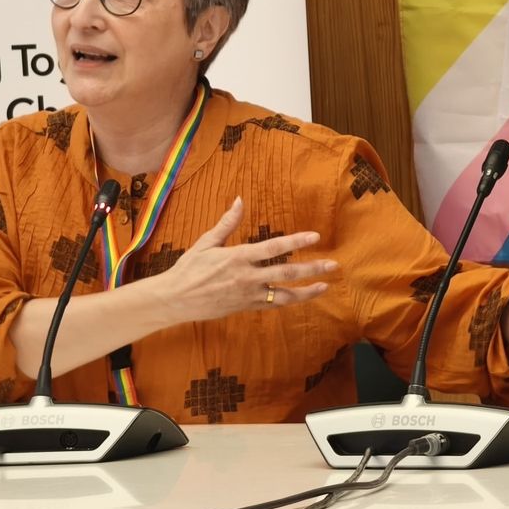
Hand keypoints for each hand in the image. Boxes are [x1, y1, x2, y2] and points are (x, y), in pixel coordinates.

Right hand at [158, 196, 335, 320]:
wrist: (174, 299)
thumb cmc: (189, 268)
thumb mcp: (206, 242)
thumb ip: (227, 223)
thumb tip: (240, 200)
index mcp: (237, 257)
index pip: (273, 248)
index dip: (296, 241)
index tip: (315, 237)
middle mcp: (246, 277)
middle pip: (286, 273)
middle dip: (312, 269)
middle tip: (333, 266)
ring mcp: (247, 295)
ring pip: (284, 295)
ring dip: (307, 292)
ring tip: (325, 286)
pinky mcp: (245, 308)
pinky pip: (272, 305)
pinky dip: (289, 301)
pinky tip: (302, 296)